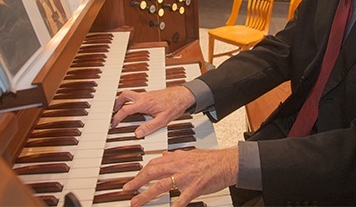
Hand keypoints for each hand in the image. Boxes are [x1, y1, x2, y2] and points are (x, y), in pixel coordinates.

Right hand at [111, 86, 194, 137]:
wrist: (184, 95)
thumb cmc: (175, 105)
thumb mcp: (162, 120)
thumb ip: (149, 127)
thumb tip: (138, 133)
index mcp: (144, 103)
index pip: (125, 110)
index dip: (117, 117)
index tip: (114, 124)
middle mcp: (144, 97)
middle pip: (124, 95)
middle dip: (117, 103)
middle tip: (114, 112)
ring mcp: (147, 94)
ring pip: (130, 94)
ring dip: (124, 101)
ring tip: (123, 110)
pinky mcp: (151, 95)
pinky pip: (138, 96)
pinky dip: (133, 101)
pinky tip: (137, 108)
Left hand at [124, 147, 238, 206]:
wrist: (228, 162)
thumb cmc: (211, 160)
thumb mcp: (190, 154)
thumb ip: (175, 156)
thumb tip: (162, 156)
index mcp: (177, 158)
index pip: (153, 164)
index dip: (140, 172)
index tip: (133, 180)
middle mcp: (179, 165)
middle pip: (153, 173)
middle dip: (137, 182)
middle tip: (127, 190)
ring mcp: (187, 176)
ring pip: (162, 185)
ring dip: (147, 195)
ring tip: (136, 202)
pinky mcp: (196, 187)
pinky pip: (182, 198)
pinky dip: (175, 204)